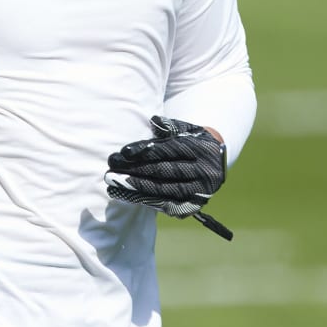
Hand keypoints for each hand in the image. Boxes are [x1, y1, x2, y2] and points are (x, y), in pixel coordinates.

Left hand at [105, 116, 228, 232]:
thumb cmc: (192, 140)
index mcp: (203, 150)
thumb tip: (154, 121)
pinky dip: (142, 199)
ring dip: (134, 188)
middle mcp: (204, 173)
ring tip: (111, 184)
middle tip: (110, 169)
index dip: (146, 151)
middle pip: (164, 171)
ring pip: (162, 189)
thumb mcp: (187, 129)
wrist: (215, 161)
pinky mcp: (192, 206)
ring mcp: (199, 192)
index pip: (170, 150)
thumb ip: (171, 126)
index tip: (124, 152)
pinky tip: (124, 195)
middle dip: (135, 170)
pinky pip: (164, 204)